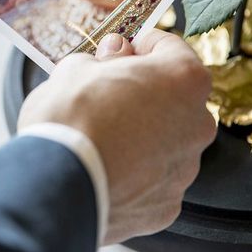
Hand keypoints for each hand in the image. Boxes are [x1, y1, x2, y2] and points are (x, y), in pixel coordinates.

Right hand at [18, 31, 215, 244]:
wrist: (54, 184)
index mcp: (183, 81)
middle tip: (104, 96)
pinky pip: (151, 183)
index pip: (170, 48)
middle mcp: (196, 125)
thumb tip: (114, 55)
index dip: (140, 45)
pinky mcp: (164, 207)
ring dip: (139, 137)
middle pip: (172, 101)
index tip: (119, 50)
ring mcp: (184, 171)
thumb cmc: (68, 119)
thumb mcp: (76, 69)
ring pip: (163, 144)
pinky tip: (101, 170)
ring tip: (98, 141)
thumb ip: (105, 59)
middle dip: (142, 95)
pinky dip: (131, 176)